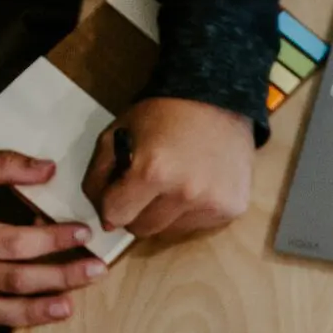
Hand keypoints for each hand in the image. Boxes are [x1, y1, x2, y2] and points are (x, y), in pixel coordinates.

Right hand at [0, 150, 103, 332]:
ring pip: (1, 312)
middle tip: (97, 270)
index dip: (52, 240)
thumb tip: (49, 169)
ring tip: (69, 308)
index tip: (84, 233)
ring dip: (37, 314)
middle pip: (16, 280)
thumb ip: (4, 165)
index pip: (15, 243)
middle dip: (61, 277)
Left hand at [83, 97, 253, 239]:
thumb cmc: (163, 114)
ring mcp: (212, 204)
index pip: (116, 215)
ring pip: (170, 231)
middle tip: (142, 191)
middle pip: (143, 230)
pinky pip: (197, 226)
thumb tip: (101, 212)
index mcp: (153, 172)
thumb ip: (100, 173)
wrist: (218, 101)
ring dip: (163, 215)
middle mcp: (185, 194)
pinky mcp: (232, 209)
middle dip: (135, 213)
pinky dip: (189, 213)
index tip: (115, 197)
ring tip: (171, 187)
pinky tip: (195, 188)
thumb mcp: (117, 132)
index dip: (110, 206)